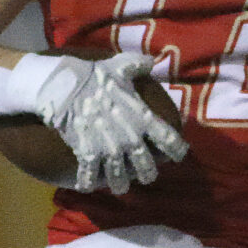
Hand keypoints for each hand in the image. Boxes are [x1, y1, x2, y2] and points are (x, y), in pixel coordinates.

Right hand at [28, 53, 188, 193]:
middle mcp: (131, 139)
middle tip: (145, 175)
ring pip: (120, 180)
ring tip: (119, 186)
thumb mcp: (122, 66)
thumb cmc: (98, 76)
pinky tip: (87, 185)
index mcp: (143, 119)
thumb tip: (151, 60)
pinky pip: (90, 178)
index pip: (169, 140)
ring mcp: (109, 150)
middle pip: (147, 169)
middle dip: (147, 175)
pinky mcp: (88, 156)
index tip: (179, 155)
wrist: (68, 87)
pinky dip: (88, 183)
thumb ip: (138, 65)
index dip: (177, 150)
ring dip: (120, 185)